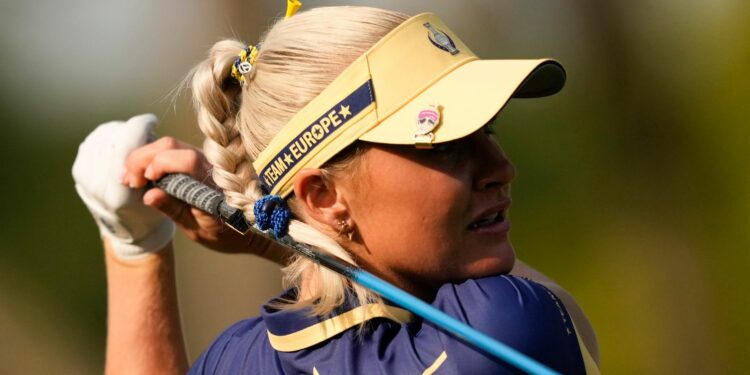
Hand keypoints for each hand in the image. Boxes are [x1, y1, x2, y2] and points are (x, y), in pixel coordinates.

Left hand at [72, 114, 174, 259]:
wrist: (128, 231)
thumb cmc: (154, 212)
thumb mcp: (166, 197)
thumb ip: (164, 171)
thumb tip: (156, 138)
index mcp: (119, 194)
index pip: (125, 145)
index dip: (140, 126)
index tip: (153, 122)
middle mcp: (98, 187)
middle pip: (113, 138)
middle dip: (131, 129)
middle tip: (146, 131)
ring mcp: (85, 179)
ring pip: (101, 137)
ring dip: (120, 131)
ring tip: (134, 136)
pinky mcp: (79, 173)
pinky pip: (92, 141)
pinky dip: (107, 136)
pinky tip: (120, 139)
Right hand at [121, 134, 270, 255]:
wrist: (250, 229)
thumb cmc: (225, 233)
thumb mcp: (197, 228)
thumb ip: (174, 209)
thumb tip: (149, 195)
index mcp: (213, 182)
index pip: (185, 160)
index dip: (159, 165)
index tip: (139, 183)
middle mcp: (210, 164)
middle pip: (170, 145)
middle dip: (142, 158)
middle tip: (128, 180)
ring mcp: (204, 159)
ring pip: (169, 145)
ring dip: (145, 157)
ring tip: (130, 179)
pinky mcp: (198, 161)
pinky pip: (172, 151)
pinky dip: (152, 159)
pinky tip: (141, 174)